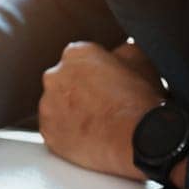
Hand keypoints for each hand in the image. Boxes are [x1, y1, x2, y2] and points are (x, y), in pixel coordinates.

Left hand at [37, 41, 165, 180]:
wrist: (134, 138)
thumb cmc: (139, 101)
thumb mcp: (141, 62)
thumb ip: (124, 50)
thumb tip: (122, 51)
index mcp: (76, 53)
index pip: (80, 59)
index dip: (96, 74)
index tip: (106, 86)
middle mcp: (54, 76)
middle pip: (64, 82)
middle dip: (79, 92)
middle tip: (103, 106)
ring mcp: (48, 105)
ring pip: (57, 107)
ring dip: (71, 113)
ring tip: (98, 125)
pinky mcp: (48, 131)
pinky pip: (55, 131)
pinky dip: (68, 135)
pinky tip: (89, 138)